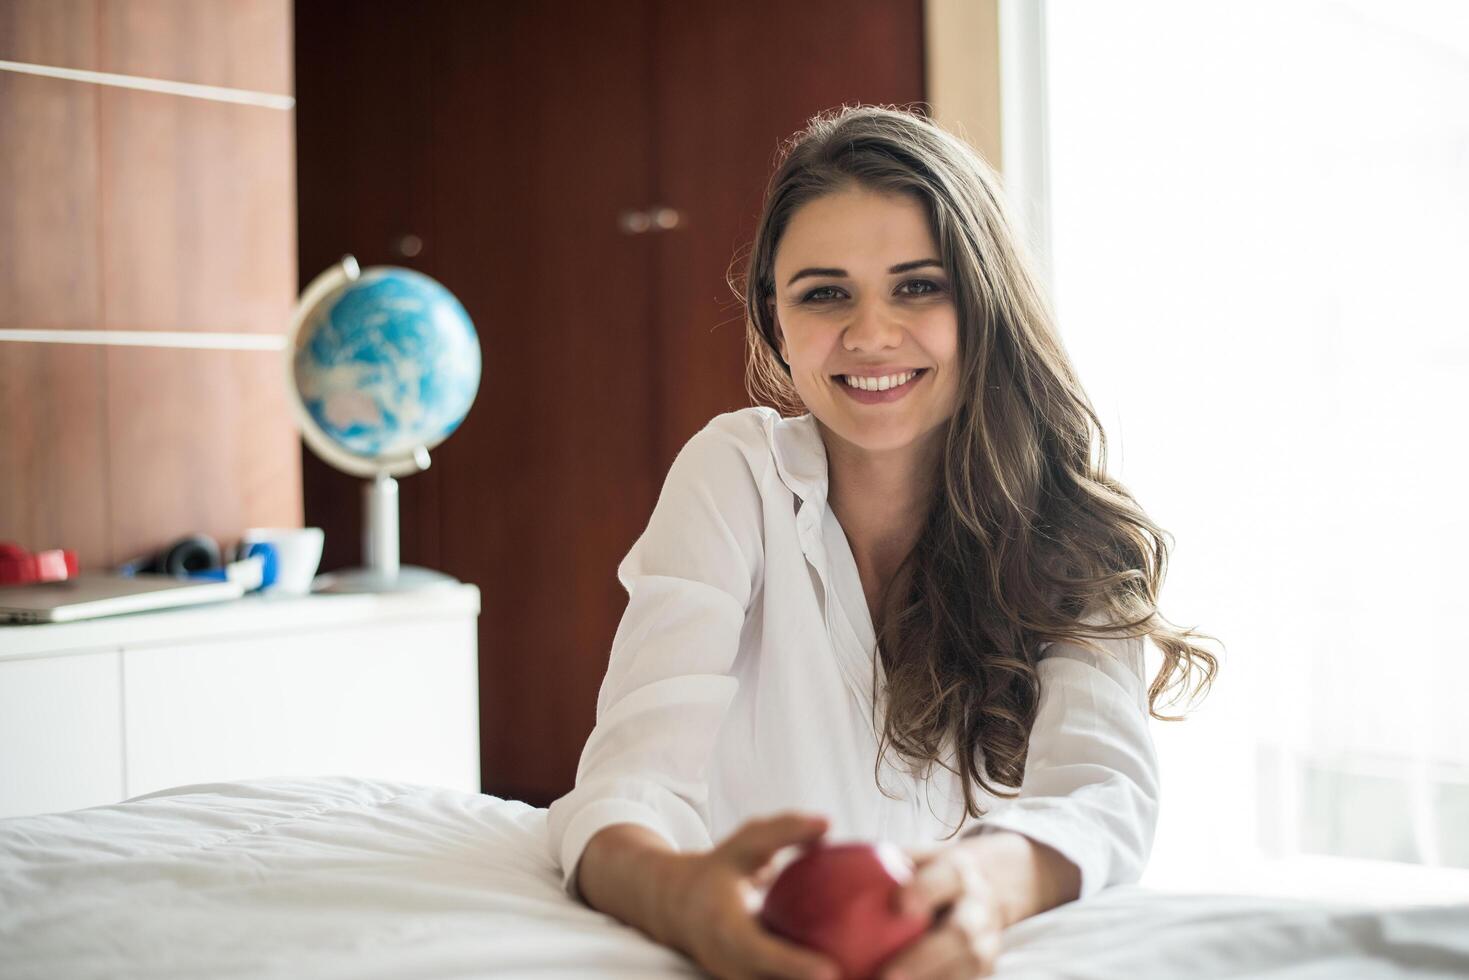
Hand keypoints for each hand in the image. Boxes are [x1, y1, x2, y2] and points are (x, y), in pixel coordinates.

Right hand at [661, 812, 842, 979]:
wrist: (678, 907)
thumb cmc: (718, 870)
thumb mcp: (745, 844)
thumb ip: (783, 832)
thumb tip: (828, 824)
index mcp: (726, 931)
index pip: (762, 955)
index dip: (794, 966)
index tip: (831, 970)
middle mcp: (731, 966)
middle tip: (860, 979)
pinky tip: (852, 976)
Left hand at [876, 842, 1004, 979]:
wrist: (989, 889)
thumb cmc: (931, 873)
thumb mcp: (914, 858)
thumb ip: (878, 861)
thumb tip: (816, 854)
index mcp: (958, 873)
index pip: (945, 878)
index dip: (924, 891)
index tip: (897, 905)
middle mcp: (978, 910)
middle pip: (959, 936)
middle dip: (924, 959)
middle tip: (887, 977)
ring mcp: (986, 945)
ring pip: (965, 968)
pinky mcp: (983, 969)